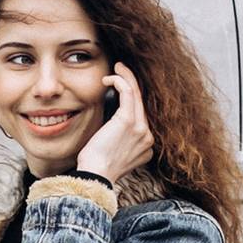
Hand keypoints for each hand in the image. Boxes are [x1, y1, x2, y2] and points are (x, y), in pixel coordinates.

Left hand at [71, 61, 152, 184]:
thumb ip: (118, 140)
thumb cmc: (96, 168)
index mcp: (146, 144)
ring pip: (137, 94)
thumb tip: (111, 127)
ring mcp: (141, 128)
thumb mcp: (113, 153)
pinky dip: (120, 81)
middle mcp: (148, 136)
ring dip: (126, 77)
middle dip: (131, 82)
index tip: (119, 87)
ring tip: (117, 66)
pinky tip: (109, 78)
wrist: (95, 177)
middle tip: (121, 69)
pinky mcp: (129, 121)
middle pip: (141, 102)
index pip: (141, 114)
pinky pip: (128, 93)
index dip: (131, 97)